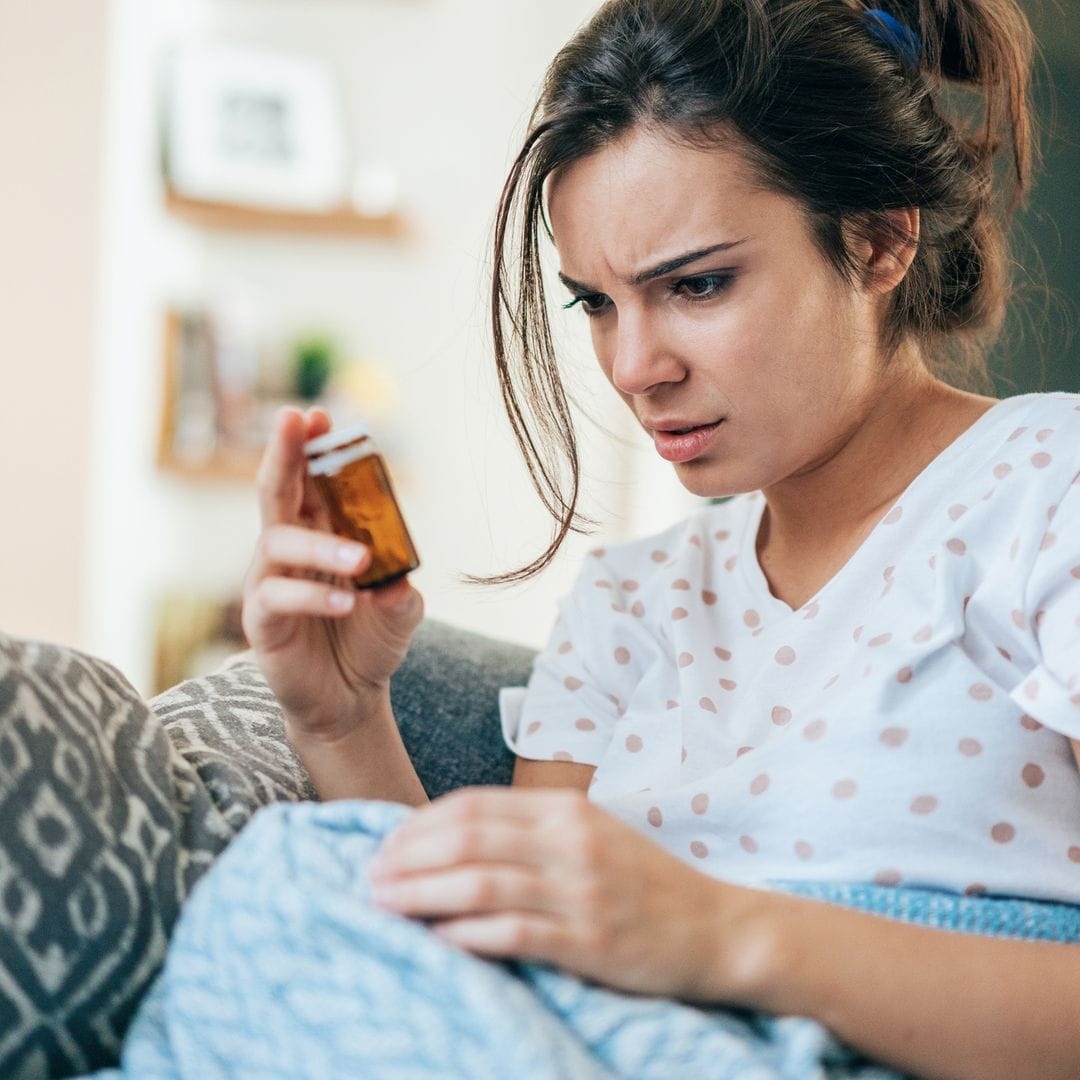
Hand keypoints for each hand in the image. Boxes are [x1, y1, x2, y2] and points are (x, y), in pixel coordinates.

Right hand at [242, 407, 423, 739]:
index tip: (320, 414)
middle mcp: (288, 548)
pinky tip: (346, 604)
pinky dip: (311, 596)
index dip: (311, 446)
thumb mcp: (400, 610)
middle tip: (295, 419)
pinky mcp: (261, 620)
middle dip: (285, 450)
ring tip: (361, 561)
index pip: (311, 480)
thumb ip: (400, 589)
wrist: (350, 698)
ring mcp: (269, 580)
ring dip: (320, 545)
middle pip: (276, 488)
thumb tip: (397, 579)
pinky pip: (276, 595)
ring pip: (278, 541)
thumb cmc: (369, 640)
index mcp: (320, 532)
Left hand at [367, 787, 756, 1000]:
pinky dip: (469, 934)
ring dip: (423, 893)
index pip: (474, 806)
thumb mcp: (590, 837)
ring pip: (481, 882)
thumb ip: (531, 834)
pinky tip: (438, 939)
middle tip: (370, 877)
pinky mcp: (590, 940)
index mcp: (566, 812)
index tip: (386, 845)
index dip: (420, 825)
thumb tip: (454, 841)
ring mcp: (581, 891)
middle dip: (410, 857)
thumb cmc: (641, 882)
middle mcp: (570, 843)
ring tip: (385, 905)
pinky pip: (515, 932)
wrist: (715, 927)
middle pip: (468, 838)